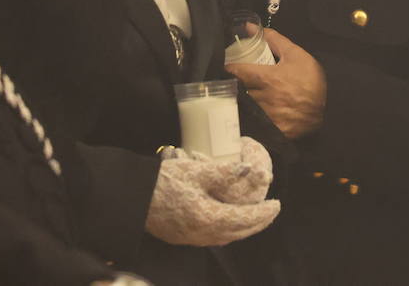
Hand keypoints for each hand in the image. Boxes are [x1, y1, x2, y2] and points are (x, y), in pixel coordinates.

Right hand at [144, 140, 279, 246]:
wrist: (132, 197)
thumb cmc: (164, 180)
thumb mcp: (195, 170)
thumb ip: (224, 172)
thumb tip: (252, 170)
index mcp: (209, 217)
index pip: (245, 218)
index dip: (264, 213)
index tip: (277, 204)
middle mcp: (203, 234)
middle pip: (239, 232)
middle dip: (258, 223)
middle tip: (270, 211)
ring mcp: (192, 239)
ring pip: (227, 238)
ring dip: (243, 228)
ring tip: (253, 216)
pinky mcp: (182, 238)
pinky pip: (213, 238)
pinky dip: (227, 230)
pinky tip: (227, 221)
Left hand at [226, 29, 325, 139]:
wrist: (328, 110)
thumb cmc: (310, 81)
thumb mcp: (296, 55)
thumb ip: (273, 40)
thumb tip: (252, 28)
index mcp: (266, 78)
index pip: (236, 72)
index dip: (229, 67)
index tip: (228, 64)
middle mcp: (261, 98)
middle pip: (237, 89)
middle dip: (235, 83)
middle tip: (236, 78)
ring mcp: (264, 115)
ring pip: (243, 105)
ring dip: (242, 98)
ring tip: (247, 93)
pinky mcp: (267, 128)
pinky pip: (251, 119)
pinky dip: (251, 113)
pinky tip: (257, 109)